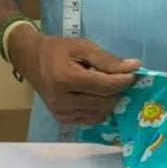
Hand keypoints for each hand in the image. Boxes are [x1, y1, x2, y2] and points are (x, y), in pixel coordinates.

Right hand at [7, 27, 139, 125]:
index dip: (124, 80)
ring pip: (101, 113)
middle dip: (119, 91)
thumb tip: (134, 67)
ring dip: (111, 101)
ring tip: (108, 85)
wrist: (31, 60)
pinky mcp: (63, 121)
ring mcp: (62, 114)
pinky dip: (101, 108)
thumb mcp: (82, 47)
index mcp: (66, 79)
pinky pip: (92, 119)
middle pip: (105, 103)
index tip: (135, 72)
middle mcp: (62, 101)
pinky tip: (98, 95)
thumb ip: (107, 59)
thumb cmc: (58, 50)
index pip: (104, 86)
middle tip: (123, 78)